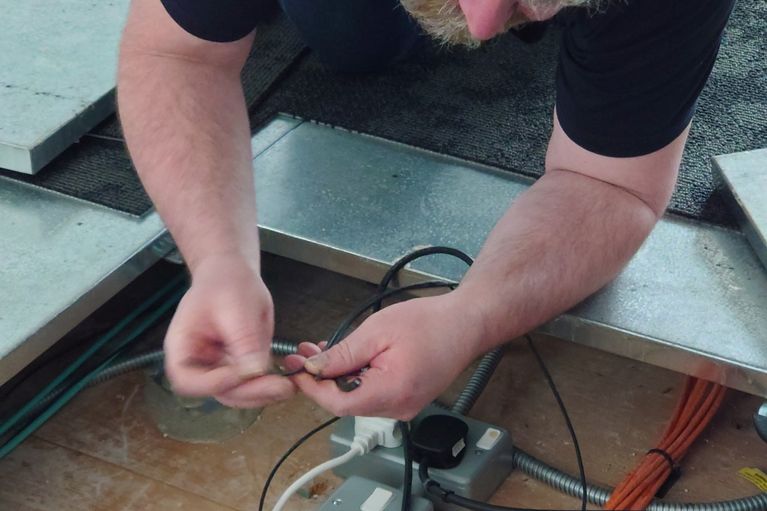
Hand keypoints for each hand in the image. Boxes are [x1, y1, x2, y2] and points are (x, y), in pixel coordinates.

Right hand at [163, 255, 294, 407]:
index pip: (187, 381)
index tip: (242, 373)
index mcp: (182, 348)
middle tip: (280, 387)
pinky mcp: (239, 366)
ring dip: (263, 394)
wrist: (232, 273)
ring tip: (288, 386)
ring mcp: (219, 368)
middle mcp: (198, 364)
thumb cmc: (225, 283)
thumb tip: (254, 371)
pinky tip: (289, 380)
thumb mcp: (235, 307)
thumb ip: (243, 340)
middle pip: (217, 392)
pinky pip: (251, 384)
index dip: (213, 384)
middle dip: (250, 393)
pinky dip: (268, 386)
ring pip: (238, 394)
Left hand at [291, 294, 482, 419]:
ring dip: (336, 377)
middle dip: (320, 379)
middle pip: (346, 403)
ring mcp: (405, 406)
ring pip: (357, 399)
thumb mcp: (378, 331)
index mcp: (392, 392)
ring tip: (321, 351)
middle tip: (303, 355)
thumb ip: (343, 355)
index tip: (295, 370)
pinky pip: (372, 394)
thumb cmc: (430, 322)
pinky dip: (355, 378)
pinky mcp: (407, 398)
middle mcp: (399, 407)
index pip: (338, 404)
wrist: (466, 323)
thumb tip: (313, 370)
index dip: (312, 388)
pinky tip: (347, 358)